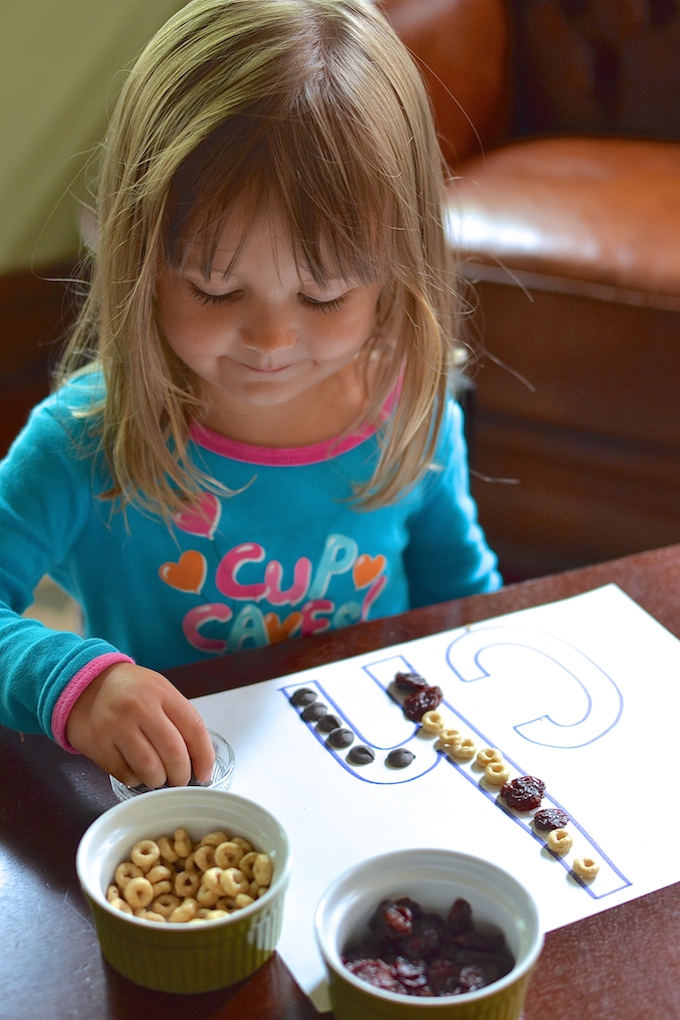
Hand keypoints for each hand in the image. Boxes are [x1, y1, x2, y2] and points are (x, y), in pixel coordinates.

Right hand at [64, 662, 214, 787]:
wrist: (83, 684)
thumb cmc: (129, 691)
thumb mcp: (158, 690)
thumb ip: (178, 718)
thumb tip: (199, 758)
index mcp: (162, 692)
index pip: (194, 729)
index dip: (204, 757)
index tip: (205, 773)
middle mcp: (140, 707)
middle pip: (174, 753)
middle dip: (182, 775)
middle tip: (181, 780)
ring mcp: (117, 726)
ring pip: (150, 769)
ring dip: (159, 780)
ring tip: (158, 777)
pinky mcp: (98, 744)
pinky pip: (125, 774)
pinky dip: (136, 779)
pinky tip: (136, 771)